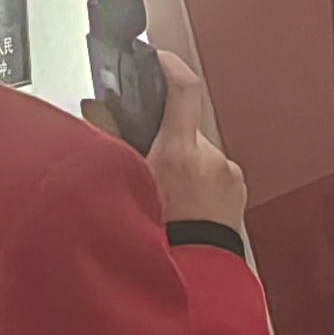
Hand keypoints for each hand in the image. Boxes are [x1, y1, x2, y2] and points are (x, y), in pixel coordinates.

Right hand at [102, 45, 246, 233]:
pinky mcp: (238, 192)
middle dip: (166, 142)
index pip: (184, 89)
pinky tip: (184, 208)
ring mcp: (229, 175)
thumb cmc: (161, 240)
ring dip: (182, 168)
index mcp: (180, 152)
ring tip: (167, 199)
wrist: (197, 276)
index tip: (159, 59)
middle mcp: (211, 158)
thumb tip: (95, 110)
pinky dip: (198, 186)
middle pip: (185, 131)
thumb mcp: (126, 185)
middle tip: (149, 167)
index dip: (170, 66)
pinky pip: (213, 177)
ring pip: (199, 157)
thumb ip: (109, 143)